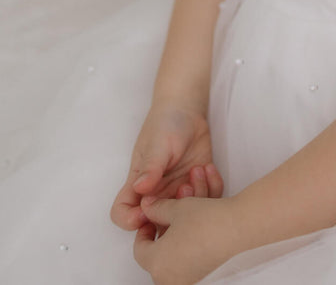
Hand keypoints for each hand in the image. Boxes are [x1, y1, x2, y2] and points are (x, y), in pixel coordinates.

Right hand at [111, 102, 223, 231]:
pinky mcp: (199, 185)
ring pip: (185, 217)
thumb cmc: (165, 124)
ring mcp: (179, 191)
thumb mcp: (157, 144)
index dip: (130, 220)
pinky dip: (212, 189)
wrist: (187, 111)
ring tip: (196, 172)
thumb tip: (139, 189)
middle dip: (172, 216)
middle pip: (156, 223)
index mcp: (139, 185)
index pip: (123, 213)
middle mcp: (158, 193)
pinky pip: (208, 200)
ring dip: (195, 198)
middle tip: (184, 189)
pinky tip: (208, 167)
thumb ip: (150, 167)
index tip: (147, 211)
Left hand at [133, 195, 239, 284]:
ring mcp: (189, 279)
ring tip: (191, 206)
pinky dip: (193, 240)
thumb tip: (147, 206)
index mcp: (156, 264)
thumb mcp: (176, 208)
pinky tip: (200, 221)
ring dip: (182, 228)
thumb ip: (156, 208)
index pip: (140, 248)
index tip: (151, 217)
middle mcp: (170, 278)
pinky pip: (192, 258)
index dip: (145, 228)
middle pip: (160, 251)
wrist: (240, 228)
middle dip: (166, 226)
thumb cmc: (206, 222)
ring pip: (177, 252)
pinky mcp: (205, 276)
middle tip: (172, 210)